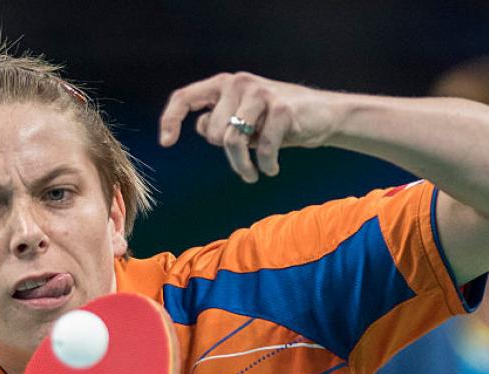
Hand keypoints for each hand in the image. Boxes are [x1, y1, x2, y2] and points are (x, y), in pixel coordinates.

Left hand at [159, 72, 341, 182]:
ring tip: (252, 175)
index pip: (185, 97)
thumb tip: (199, 125)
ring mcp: (260, 93)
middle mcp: (239, 83)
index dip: (171, 119)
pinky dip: (265, 165)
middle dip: (227, 154)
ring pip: (232, 141)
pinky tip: (271, 169)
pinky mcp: (281, 107)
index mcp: (224, 85)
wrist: (322, 115)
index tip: (166, 142)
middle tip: (244, 161)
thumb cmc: (275, 122)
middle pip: (212, 131)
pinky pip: (262, 147)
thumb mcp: (242, 121)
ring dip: (242, 166)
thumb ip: (218, 121)